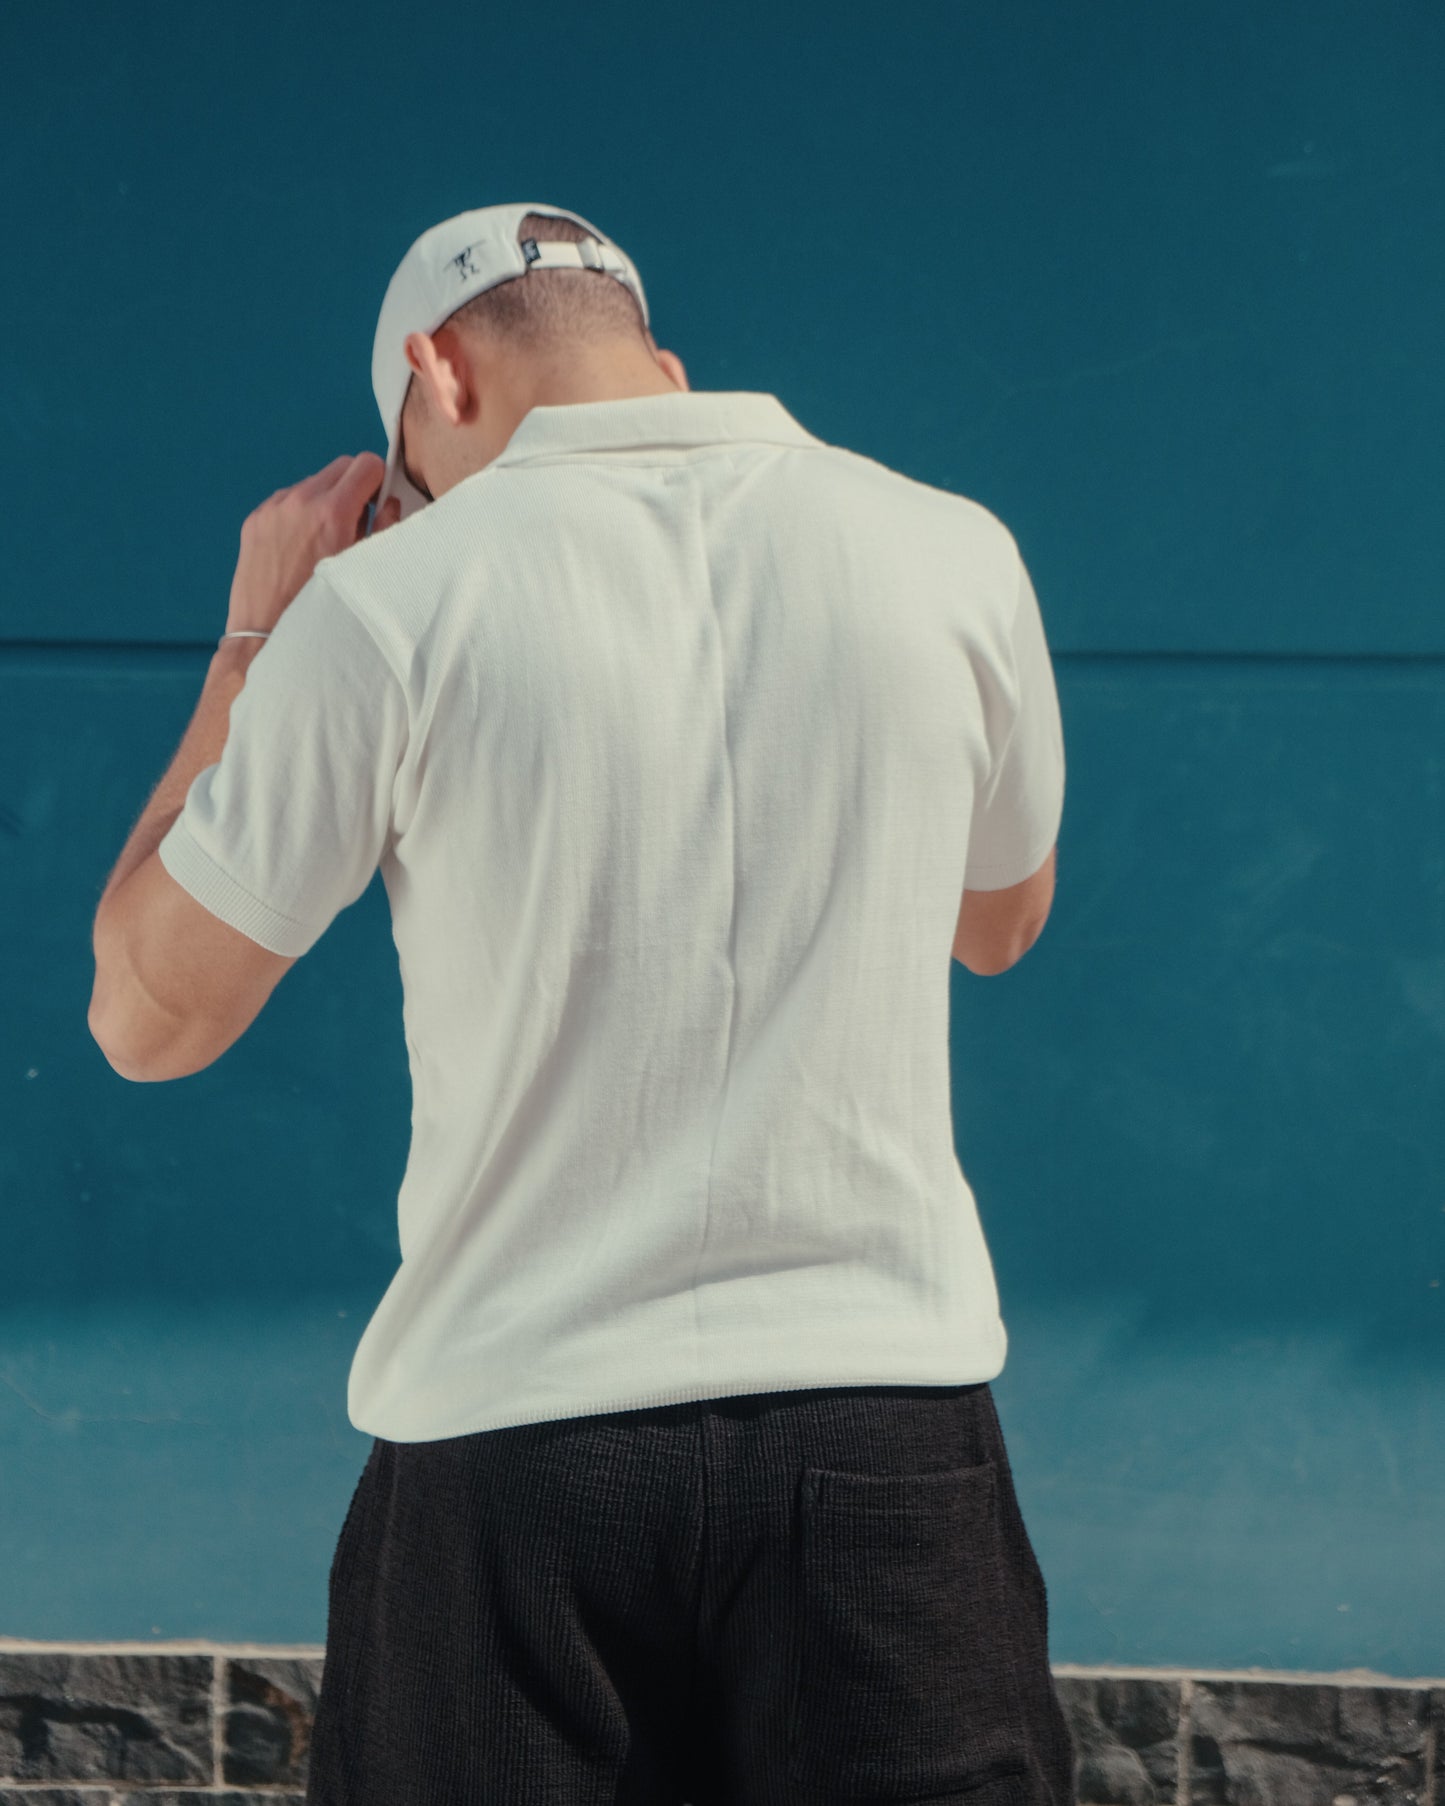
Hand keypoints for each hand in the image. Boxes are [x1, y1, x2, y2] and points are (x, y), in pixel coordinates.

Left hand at [225, 452, 401, 634]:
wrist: (268, 636)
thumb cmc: (322, 610)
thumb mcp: (365, 569)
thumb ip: (384, 527)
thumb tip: (389, 503)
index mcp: (332, 512)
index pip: (366, 464)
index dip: (378, 480)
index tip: (377, 500)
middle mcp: (300, 501)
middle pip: (339, 467)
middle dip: (353, 487)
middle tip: (355, 521)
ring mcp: (273, 509)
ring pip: (312, 483)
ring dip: (324, 500)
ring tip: (324, 540)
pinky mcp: (255, 520)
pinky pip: (285, 501)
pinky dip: (298, 513)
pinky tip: (300, 546)